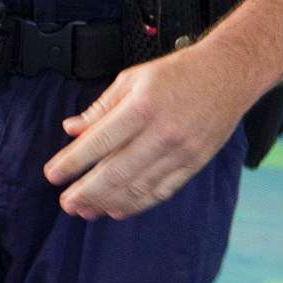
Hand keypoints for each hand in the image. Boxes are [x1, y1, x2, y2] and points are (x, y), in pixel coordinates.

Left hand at [43, 45, 253, 218]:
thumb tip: (71, 129)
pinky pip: (161, 191)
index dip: (72, 162)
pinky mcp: (194, 163)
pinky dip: (137, 204)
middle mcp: (161, 132)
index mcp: (141, 107)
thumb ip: (100, 108)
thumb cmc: (178, 73)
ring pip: (137, 187)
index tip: (52, 175)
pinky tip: (117, 208)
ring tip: (85, 210)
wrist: (229, 74)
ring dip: (107, 203)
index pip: (98, 142)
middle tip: (66, 203)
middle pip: (115, 172)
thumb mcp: (132, 79)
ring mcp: (180, 151)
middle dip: (85, 192)